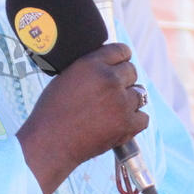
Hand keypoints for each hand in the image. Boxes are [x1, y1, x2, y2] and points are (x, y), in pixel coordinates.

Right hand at [18, 43, 147, 193]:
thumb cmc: (52, 112)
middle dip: (124, 81)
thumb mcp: (66, 77)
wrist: (50, 143)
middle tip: (110, 94)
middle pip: (132, 71)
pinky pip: (143, 117)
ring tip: (112, 110)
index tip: (119, 66)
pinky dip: (134, 121)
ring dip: (129, 101)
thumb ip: (89, 67)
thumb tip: (107, 64)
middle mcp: (109, 80)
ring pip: (140, 94)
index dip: (121, 59)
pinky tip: (119, 123)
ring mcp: (121, 102)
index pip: (121, 50)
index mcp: (92, 64)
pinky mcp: (127, 124)